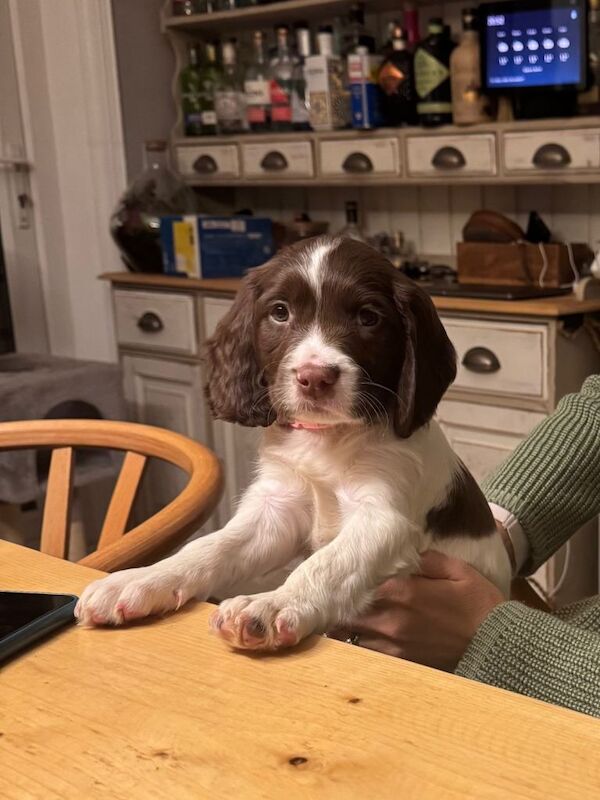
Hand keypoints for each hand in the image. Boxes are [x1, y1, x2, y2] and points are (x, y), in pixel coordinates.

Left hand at [333, 551, 505, 670]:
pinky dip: (360, 646)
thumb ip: (425, 558)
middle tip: (329, 598)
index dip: (346, 581)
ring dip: (346, 627)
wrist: (496, 643)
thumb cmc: (478, 602)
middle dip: (339, 605)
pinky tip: (357, 638)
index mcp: (403, 591)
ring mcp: (395, 644)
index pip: (358, 584)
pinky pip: (369, 655)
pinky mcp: (402, 663)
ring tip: (338, 618)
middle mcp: (392, 619)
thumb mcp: (456, 569)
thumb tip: (402, 552)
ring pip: (353, 636)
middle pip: (349, 612)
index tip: (337, 577)